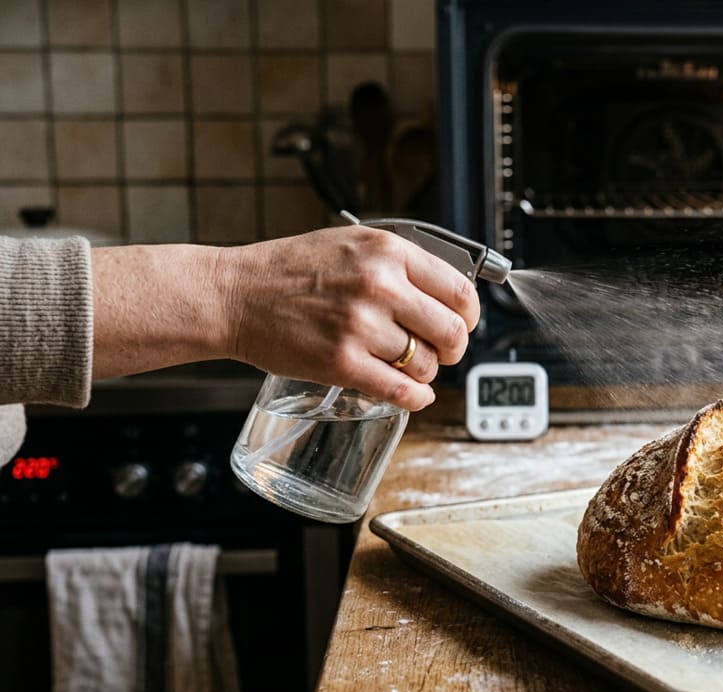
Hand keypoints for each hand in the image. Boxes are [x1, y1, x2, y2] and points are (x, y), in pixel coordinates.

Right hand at [218, 225, 479, 410]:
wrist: (235, 295)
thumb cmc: (291, 269)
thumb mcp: (352, 244)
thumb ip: (399, 263)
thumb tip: (447, 292)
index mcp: (388, 251)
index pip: (460, 290)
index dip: (469, 315)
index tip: (463, 323)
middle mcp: (380, 286)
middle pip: (452, 331)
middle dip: (453, 348)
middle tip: (442, 351)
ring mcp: (361, 326)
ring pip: (426, 364)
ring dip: (425, 372)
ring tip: (409, 366)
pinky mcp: (342, 363)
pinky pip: (401, 391)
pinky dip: (416, 398)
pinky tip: (415, 394)